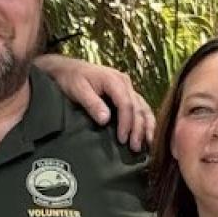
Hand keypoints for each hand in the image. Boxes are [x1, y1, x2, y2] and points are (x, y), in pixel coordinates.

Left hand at [34, 54, 153, 150]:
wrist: (69, 69)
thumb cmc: (72, 78)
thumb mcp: (78, 90)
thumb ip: (92, 104)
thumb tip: (105, 120)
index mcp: (114, 80)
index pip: (126, 104)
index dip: (126, 123)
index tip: (122, 139)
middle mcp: (125, 83)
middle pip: (137, 108)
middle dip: (138, 129)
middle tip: (134, 147)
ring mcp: (127, 87)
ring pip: (143, 107)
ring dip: (147, 126)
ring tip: (148, 144)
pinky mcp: (127, 93)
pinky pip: (141, 107)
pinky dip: (147, 121)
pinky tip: (149, 133)